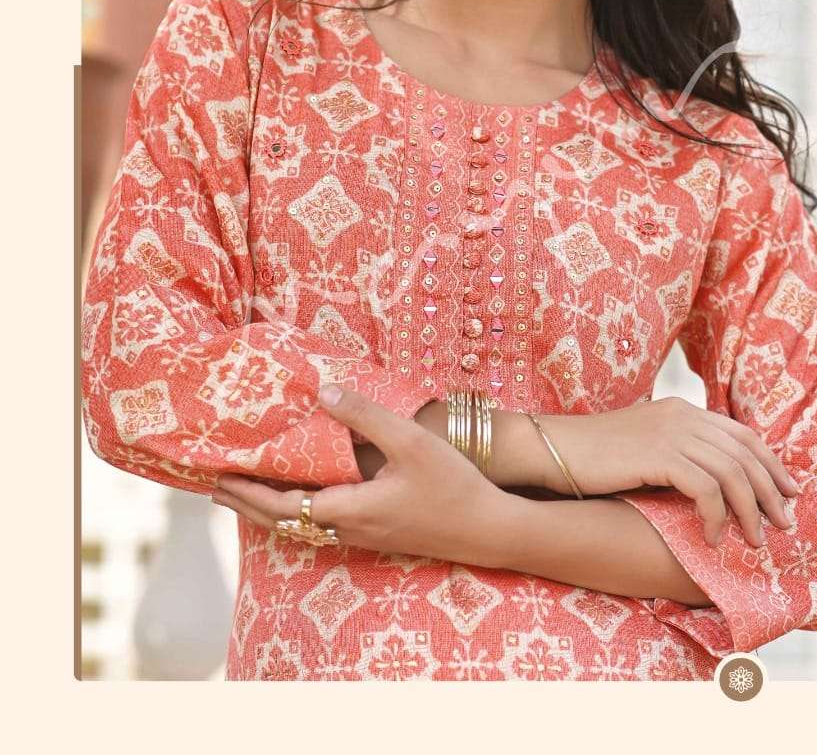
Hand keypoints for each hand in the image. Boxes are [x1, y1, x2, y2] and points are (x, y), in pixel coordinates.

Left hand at [211, 384, 512, 565]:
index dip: (248, 493)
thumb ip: (367, 416)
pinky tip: (302, 494)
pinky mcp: (377, 534)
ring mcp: (363, 535)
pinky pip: (322, 523)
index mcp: (349, 508)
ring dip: (270, 508)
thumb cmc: (451, 484)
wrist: (488, 530)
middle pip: (284, 522)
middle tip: (216, 487)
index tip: (219, 478)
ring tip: (247, 490)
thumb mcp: (410, 442)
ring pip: (303, 525)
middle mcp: (348, 529)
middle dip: (247, 504)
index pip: (282, 506)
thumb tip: (324, 392)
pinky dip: (298, 510)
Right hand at [540, 397, 801, 547]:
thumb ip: (674, 453)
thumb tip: (707, 483)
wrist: (551, 448)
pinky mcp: (658, 455)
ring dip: (750, 510)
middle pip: (745, 452)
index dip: (771, 464)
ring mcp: (670, 432)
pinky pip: (706, 488)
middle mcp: (682, 415)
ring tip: (754, 540)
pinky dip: (717, 516)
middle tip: (785, 524)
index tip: (788, 493)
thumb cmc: (591, 457)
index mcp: (681, 410)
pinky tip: (712, 539)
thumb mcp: (642, 447)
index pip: (742, 434)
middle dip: (771, 491)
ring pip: (732, 472)